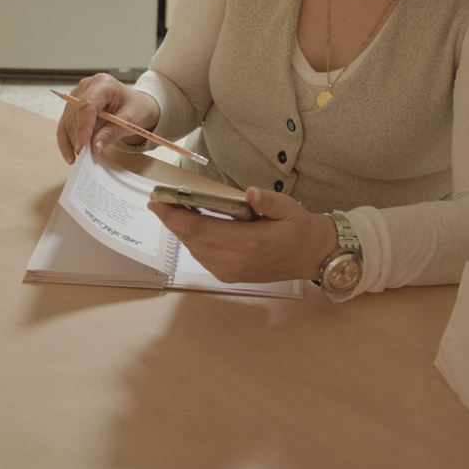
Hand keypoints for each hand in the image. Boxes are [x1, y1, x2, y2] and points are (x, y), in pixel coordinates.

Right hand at [56, 72, 159, 163]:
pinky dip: (67, 141)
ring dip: (72, 140)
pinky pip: (65, 125)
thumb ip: (112, 132)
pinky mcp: (73, 107)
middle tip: (84, 156)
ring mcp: (78, 95)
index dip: (83, 126)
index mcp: (103, 83)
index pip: (87, 104)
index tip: (82, 146)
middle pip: (75, 113)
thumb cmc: (136, 108)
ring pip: (68, 120)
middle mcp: (86, 86)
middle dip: (78, 136)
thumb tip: (94, 147)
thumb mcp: (130, 121)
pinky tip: (70, 156)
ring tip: (81, 157)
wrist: (137, 105)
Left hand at [147, 187, 337, 283]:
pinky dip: (191, 240)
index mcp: (248, 243)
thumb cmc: (299, 228)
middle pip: (192, 239)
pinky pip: (202, 257)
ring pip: (194, 249)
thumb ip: (267, 201)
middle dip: (171, 220)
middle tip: (156, 200)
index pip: (201, 228)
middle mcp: (235, 261)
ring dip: (179, 230)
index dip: (175, 215)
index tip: (156, 201)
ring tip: (168, 210)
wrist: (312, 255)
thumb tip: (251, 193)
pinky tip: (187, 226)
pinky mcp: (230, 275)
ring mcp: (231, 272)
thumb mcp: (288, 208)